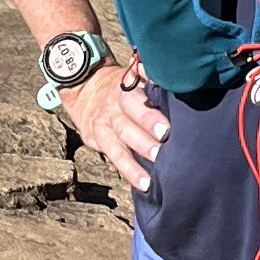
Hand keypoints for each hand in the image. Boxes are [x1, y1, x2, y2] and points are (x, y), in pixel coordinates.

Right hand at [66, 59, 168, 195]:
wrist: (84, 87)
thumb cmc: (122, 85)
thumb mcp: (133, 75)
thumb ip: (151, 78)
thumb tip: (175, 77)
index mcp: (124, 91)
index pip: (134, 103)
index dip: (149, 117)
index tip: (166, 130)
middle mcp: (112, 110)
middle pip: (126, 127)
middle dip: (144, 142)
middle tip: (161, 153)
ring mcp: (104, 128)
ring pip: (118, 147)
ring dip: (134, 165)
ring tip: (150, 180)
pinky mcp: (97, 142)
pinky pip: (114, 158)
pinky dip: (128, 172)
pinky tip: (143, 184)